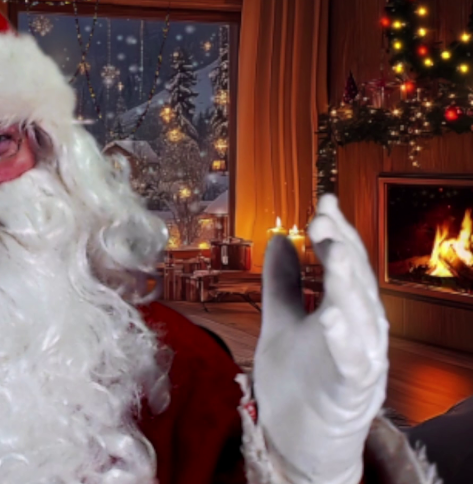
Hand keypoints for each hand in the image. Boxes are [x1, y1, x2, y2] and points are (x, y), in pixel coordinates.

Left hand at [254, 195, 388, 483]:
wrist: (303, 441)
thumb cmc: (297, 380)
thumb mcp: (282, 321)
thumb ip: (282, 281)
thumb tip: (279, 237)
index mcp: (345, 311)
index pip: (345, 262)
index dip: (337, 230)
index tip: (323, 199)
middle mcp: (360, 330)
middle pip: (355, 281)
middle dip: (341, 245)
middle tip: (323, 214)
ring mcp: (359, 360)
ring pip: (361, 315)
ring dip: (347, 281)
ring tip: (334, 248)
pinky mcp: (350, 390)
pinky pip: (353, 362)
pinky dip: (345, 338)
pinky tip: (333, 314)